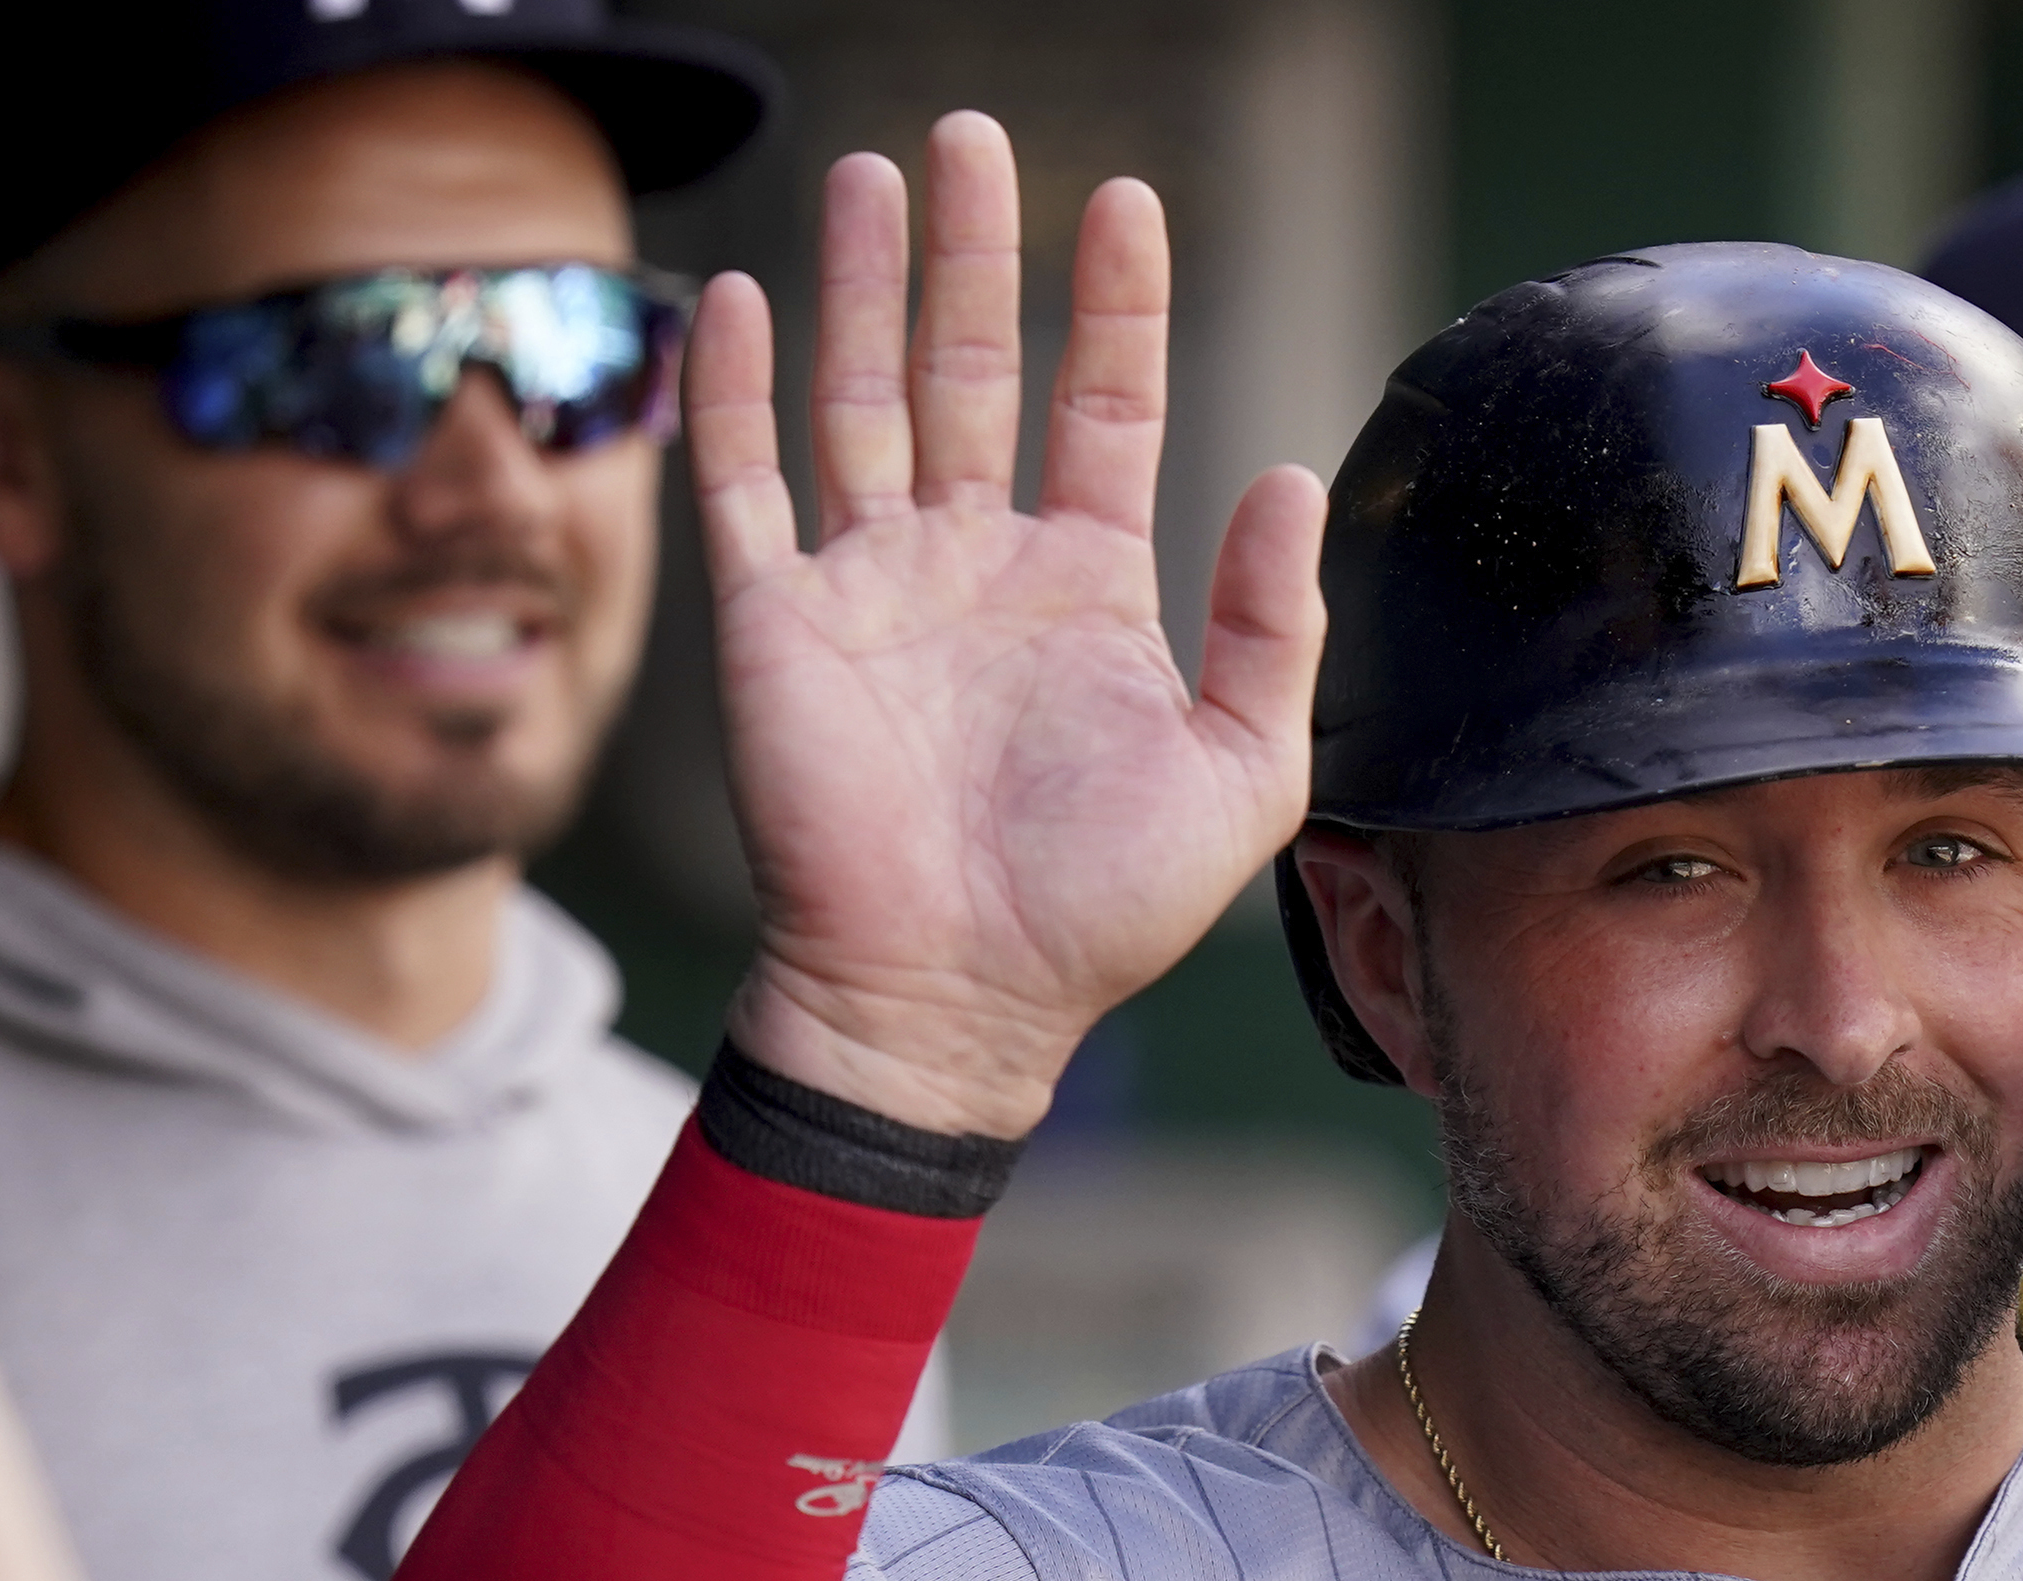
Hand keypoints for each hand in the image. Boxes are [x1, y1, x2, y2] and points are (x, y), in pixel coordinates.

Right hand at [693, 117, 1325, 1137]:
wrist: (958, 1002)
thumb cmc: (1102, 912)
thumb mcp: (1243, 773)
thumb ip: (1270, 626)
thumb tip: (1286, 475)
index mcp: (1087, 590)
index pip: (1104, 406)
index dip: (1115, 304)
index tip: (1125, 199)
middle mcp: (976, 567)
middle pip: (976, 369)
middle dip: (976, 252)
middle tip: (974, 135)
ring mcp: (871, 586)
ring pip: (864, 396)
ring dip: (866, 283)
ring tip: (874, 170)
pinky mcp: (775, 623)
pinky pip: (748, 483)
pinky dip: (737, 389)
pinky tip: (737, 292)